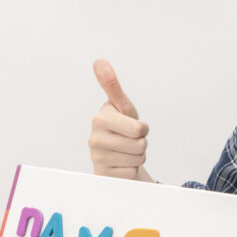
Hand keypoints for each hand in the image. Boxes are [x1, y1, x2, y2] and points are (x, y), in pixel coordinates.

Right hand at [89, 59, 152, 181]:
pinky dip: (130, 170)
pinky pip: (131, 173)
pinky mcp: (103, 175)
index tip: (133, 126)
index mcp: (100, 119)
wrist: (113, 155)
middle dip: (140, 144)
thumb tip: (99, 61)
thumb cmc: (121, 126)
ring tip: (126, 151)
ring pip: (137, 160)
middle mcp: (95, 139)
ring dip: (136, 157)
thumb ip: (112, 85)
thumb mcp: (121, 106)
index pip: (138, 129)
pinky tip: (121, 164)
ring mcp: (97, 158)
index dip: (142, 129)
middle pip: (140, 146)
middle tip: (130, 140)